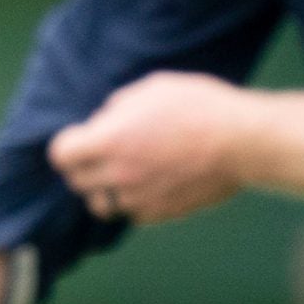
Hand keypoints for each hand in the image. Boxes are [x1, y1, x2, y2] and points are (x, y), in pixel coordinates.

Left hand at [48, 70, 247, 223]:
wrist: (242, 142)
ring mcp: (140, 197)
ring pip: (102, 204)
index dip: (68, 146)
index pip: (61, 155)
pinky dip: (134, 203)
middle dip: (82, 167)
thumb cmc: (198, 107)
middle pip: (76, 182)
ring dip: (105, 190)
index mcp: (109, 140)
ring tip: (123, 174)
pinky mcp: (163, 213)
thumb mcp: (150, 89)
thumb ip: (118, 108)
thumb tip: (105, 122)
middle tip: (101, 154)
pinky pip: (133, 214)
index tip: (80, 139)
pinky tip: (149, 185)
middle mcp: (118, 174)